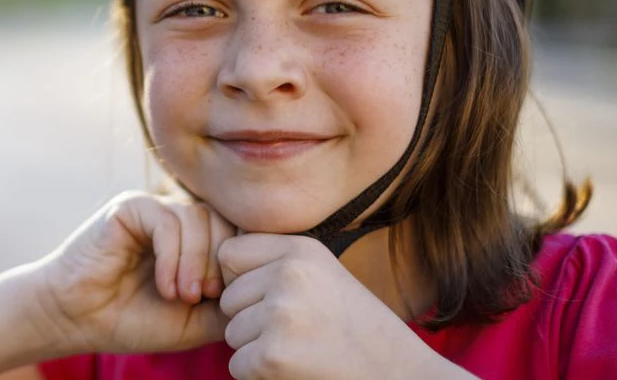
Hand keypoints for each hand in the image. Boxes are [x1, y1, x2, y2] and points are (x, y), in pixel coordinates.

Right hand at [33, 191, 237, 355]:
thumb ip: (229, 303)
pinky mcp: (130, 207)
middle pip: (225, 221)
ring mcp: (154, 209)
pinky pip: (168, 220)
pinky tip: (164, 285)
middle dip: (222, 262)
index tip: (226, 299)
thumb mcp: (195, 320)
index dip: (241, 263)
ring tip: (182, 295)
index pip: (238, 233)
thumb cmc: (134, 320)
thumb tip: (267, 292)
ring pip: (199, 218)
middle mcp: (178, 218)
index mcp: (196, 240)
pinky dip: (173, 256)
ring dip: (197, 262)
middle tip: (205, 297)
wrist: (79, 319)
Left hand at [218, 234, 465, 379]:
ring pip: (231, 334)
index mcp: (301, 249)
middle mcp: (289, 274)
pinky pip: (237, 365)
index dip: (243, 282)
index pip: (229, 254)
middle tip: (298, 334)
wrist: (399, 375)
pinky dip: (260, 376)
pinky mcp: (273, 355)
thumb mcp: (321, 276)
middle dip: (251, 322)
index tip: (274, 300)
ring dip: (257, 350)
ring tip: (303, 350)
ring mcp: (281, 313)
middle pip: (229, 299)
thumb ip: (274, 263)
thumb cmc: (354, 329)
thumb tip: (217, 258)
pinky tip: (297, 371)